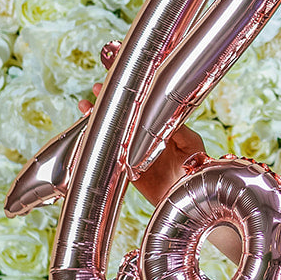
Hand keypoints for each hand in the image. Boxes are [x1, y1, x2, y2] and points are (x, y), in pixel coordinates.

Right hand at [79, 82, 208, 201]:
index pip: (142, 106)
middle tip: (96, 89)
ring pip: (113, 132)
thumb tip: (164, 111)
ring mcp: (134, 152)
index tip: (118, 82)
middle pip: (123, 116)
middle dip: (109, 102)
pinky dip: (97, 145)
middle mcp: (145, 137)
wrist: (187, 197)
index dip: (130, 94)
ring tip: (85, 107)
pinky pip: (109, 155)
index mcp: (161, 126)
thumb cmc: (195, 168)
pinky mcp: (126, 170)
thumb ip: (179, 128)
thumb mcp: (191, 144)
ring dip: (98, 119)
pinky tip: (86, 135)